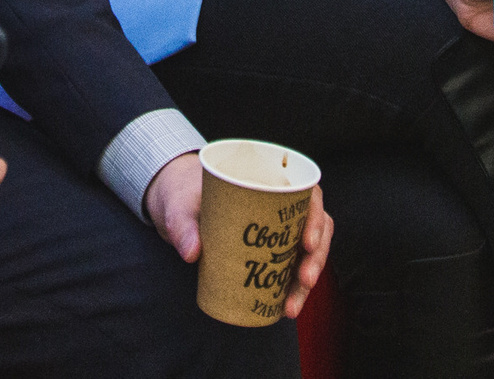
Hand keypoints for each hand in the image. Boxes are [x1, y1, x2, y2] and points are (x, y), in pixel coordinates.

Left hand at [141, 153, 332, 319]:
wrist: (176, 207)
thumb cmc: (183, 196)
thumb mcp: (179, 206)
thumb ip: (182, 225)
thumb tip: (191, 253)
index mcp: (268, 183)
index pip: (309, 195)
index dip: (315, 217)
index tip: (307, 243)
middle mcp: (280, 207)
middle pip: (316, 228)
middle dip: (316, 257)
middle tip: (305, 279)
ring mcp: (278, 231)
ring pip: (308, 253)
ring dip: (305, 282)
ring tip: (291, 308)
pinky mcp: (268, 252)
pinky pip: (291, 269)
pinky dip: (291, 290)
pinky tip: (284, 310)